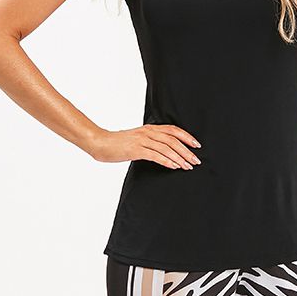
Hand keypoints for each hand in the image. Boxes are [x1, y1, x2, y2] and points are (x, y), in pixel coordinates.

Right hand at [87, 124, 201, 169]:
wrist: (100, 143)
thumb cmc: (117, 143)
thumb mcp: (136, 138)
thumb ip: (149, 141)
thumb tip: (164, 150)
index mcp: (149, 128)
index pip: (173, 130)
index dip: (186, 137)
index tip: (197, 145)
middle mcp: (147, 132)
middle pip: (172, 140)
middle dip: (186, 151)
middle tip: (196, 161)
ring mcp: (141, 141)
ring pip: (166, 148)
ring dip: (179, 158)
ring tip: (188, 166)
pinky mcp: (135, 150)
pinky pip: (155, 155)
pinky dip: (167, 161)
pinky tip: (174, 167)